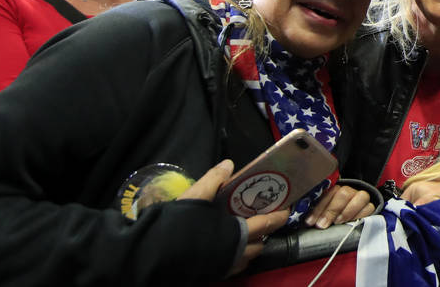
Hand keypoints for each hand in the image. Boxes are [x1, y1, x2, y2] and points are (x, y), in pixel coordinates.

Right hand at [179, 160, 288, 276]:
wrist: (154, 255)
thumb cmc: (179, 225)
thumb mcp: (195, 196)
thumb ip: (214, 179)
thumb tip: (228, 165)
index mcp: (237, 234)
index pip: (267, 224)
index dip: (279, 215)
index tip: (285, 207)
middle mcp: (236, 254)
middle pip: (259, 244)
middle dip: (264, 232)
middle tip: (262, 216)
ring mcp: (224, 267)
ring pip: (247, 257)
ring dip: (251, 244)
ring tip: (244, 229)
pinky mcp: (213, 273)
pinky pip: (233, 266)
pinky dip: (236, 255)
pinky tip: (226, 244)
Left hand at [305, 183, 374, 228]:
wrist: (351, 211)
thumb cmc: (332, 214)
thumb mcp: (322, 211)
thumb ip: (316, 212)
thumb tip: (304, 219)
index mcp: (334, 189)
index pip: (327, 193)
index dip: (318, 208)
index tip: (310, 221)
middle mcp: (348, 190)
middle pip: (343, 194)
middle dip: (331, 210)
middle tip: (322, 224)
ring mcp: (361, 197)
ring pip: (360, 197)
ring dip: (347, 211)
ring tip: (338, 222)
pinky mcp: (370, 206)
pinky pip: (369, 208)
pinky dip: (361, 215)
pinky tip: (352, 222)